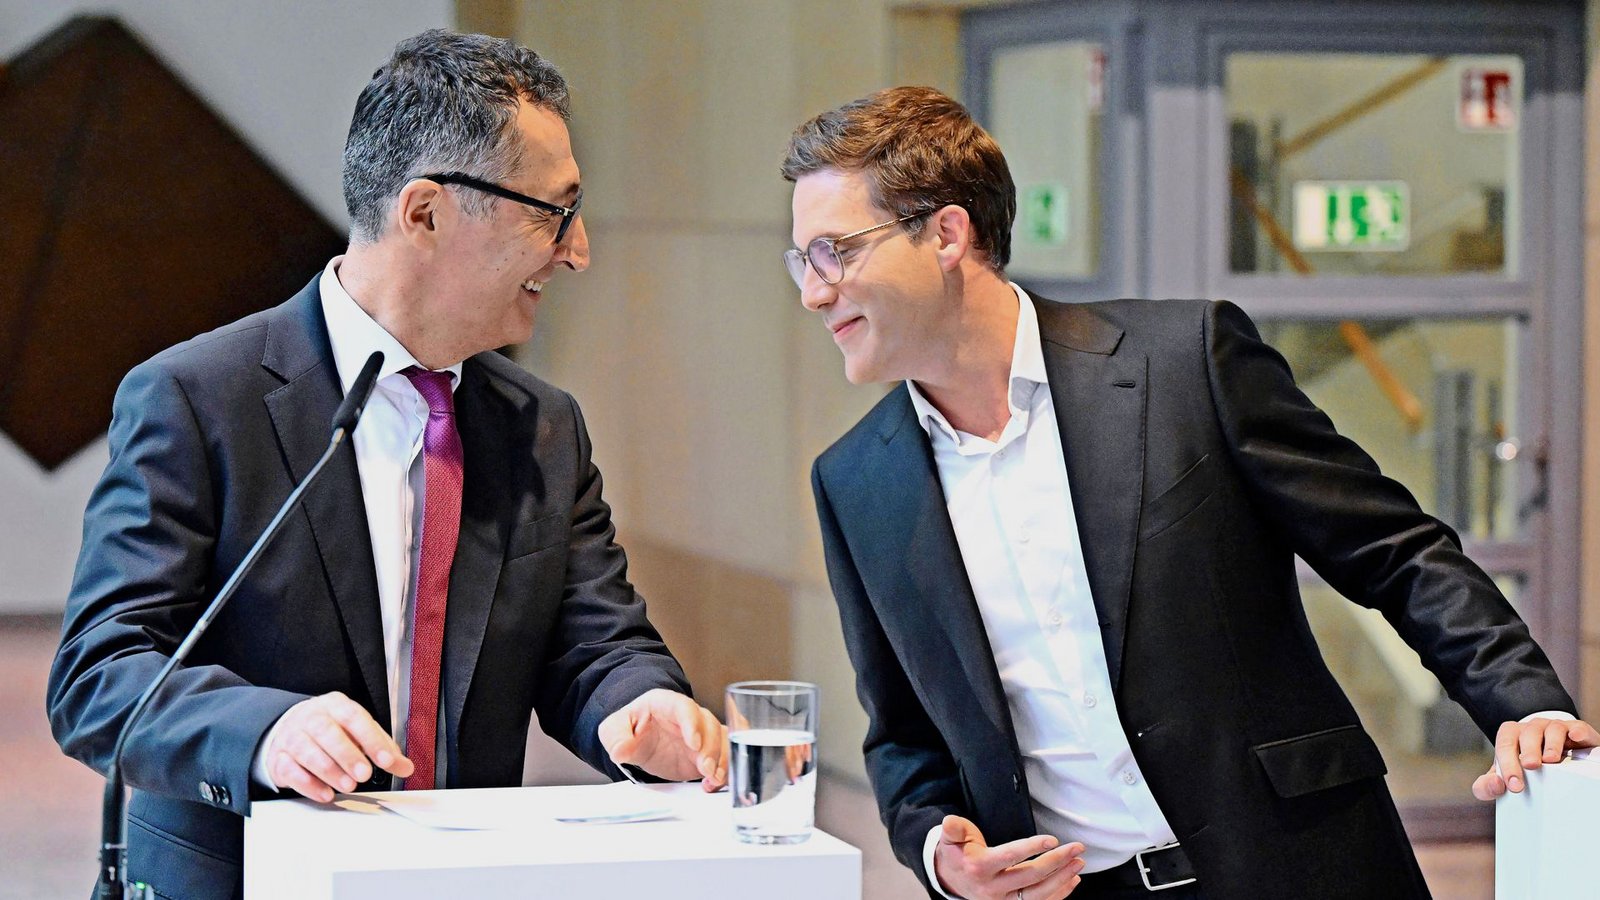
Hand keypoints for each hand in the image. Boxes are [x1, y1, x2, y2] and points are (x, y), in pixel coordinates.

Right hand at [267, 691, 412, 802]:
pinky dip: (308, 784)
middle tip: (364, 775)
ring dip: (329, 770)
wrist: (289, 729)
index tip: (386, 760)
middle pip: (327, 732)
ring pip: (306, 751)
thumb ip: (383, 749)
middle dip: (347, 755)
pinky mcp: (278, 757)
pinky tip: (325, 793)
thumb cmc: (332, 731)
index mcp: (336, 705)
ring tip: (347, 786)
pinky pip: (290, 770)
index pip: (355, 718)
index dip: (372, 739)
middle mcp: (312, 717)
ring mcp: (291, 736)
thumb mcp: (359, 733)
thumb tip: (405, 767)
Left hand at [599, 689, 727, 791]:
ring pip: (723, 739)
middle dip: (711, 748)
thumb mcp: (614, 729)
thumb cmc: (630, 727)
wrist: (640, 738)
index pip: (684, 707)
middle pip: (709, 724)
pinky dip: (725, 769)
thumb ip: (616, 737)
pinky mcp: (708, 750)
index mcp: (666, 703)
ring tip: (713, 779)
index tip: (694, 743)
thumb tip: (620, 749)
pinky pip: (726, 754)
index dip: (692, 723)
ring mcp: (702, 732)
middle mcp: (689, 715)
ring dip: (722, 759)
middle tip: (705, 768)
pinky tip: (713, 783)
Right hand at [933, 815, 1084, 899]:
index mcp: (980, 867)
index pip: (1011, 857)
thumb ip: (953, 829)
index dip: (1032, 848)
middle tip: (1076, 848)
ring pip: (1040, 893)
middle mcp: (993, 888)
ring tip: (1078, 862)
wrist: (951, 881)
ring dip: (1063, 878)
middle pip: (1032, 876)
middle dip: (1057, 861)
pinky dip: (1060, 893)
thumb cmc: (957, 855)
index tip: (1051, 840)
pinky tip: (1072, 880)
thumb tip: (950, 821)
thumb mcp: (950, 839)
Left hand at [1472, 717, 1597, 800]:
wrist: (1554, 760)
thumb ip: (1487, 785)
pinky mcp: (1576, 733)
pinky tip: (1575, 737)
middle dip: (1528, 750)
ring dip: (1551, 743)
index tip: (1515, 785)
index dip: (1507, 762)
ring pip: (1552, 728)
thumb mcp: (1504, 777)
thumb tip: (1495, 785)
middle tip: (1531, 766)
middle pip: (1528, 733)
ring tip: (1551, 760)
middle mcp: (1533, 729)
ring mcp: (1555, 729)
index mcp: (1512, 737)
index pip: (1505, 743)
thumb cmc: (1524, 769)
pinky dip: (1577, 731)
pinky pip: (1577, 727)